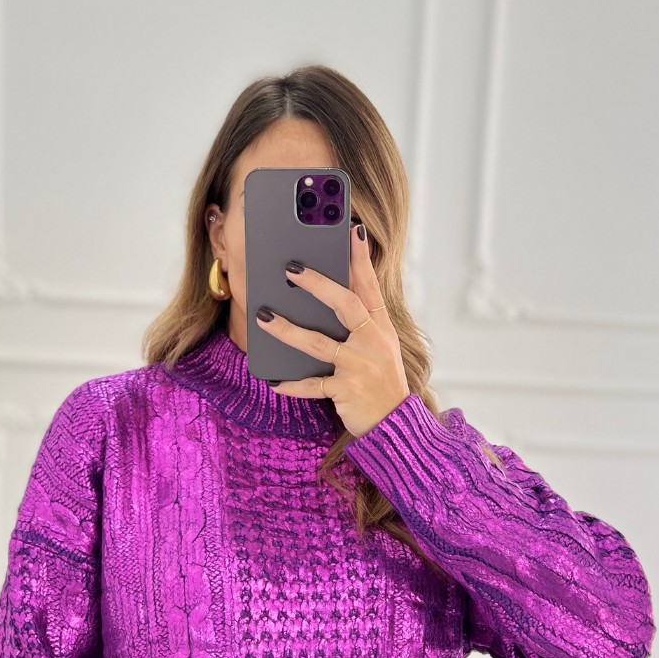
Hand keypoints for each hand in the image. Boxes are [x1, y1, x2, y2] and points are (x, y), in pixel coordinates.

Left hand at [255, 221, 409, 438]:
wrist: (395, 426)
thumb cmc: (381, 384)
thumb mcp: (380, 348)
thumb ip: (362, 323)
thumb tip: (330, 296)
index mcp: (381, 329)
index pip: (370, 287)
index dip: (361, 259)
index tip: (352, 231)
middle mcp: (372, 343)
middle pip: (345, 305)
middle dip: (318, 284)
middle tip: (292, 268)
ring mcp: (359, 367)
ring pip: (319, 343)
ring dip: (288, 329)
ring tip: (263, 317)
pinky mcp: (347, 391)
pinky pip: (313, 386)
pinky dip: (292, 384)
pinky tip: (272, 379)